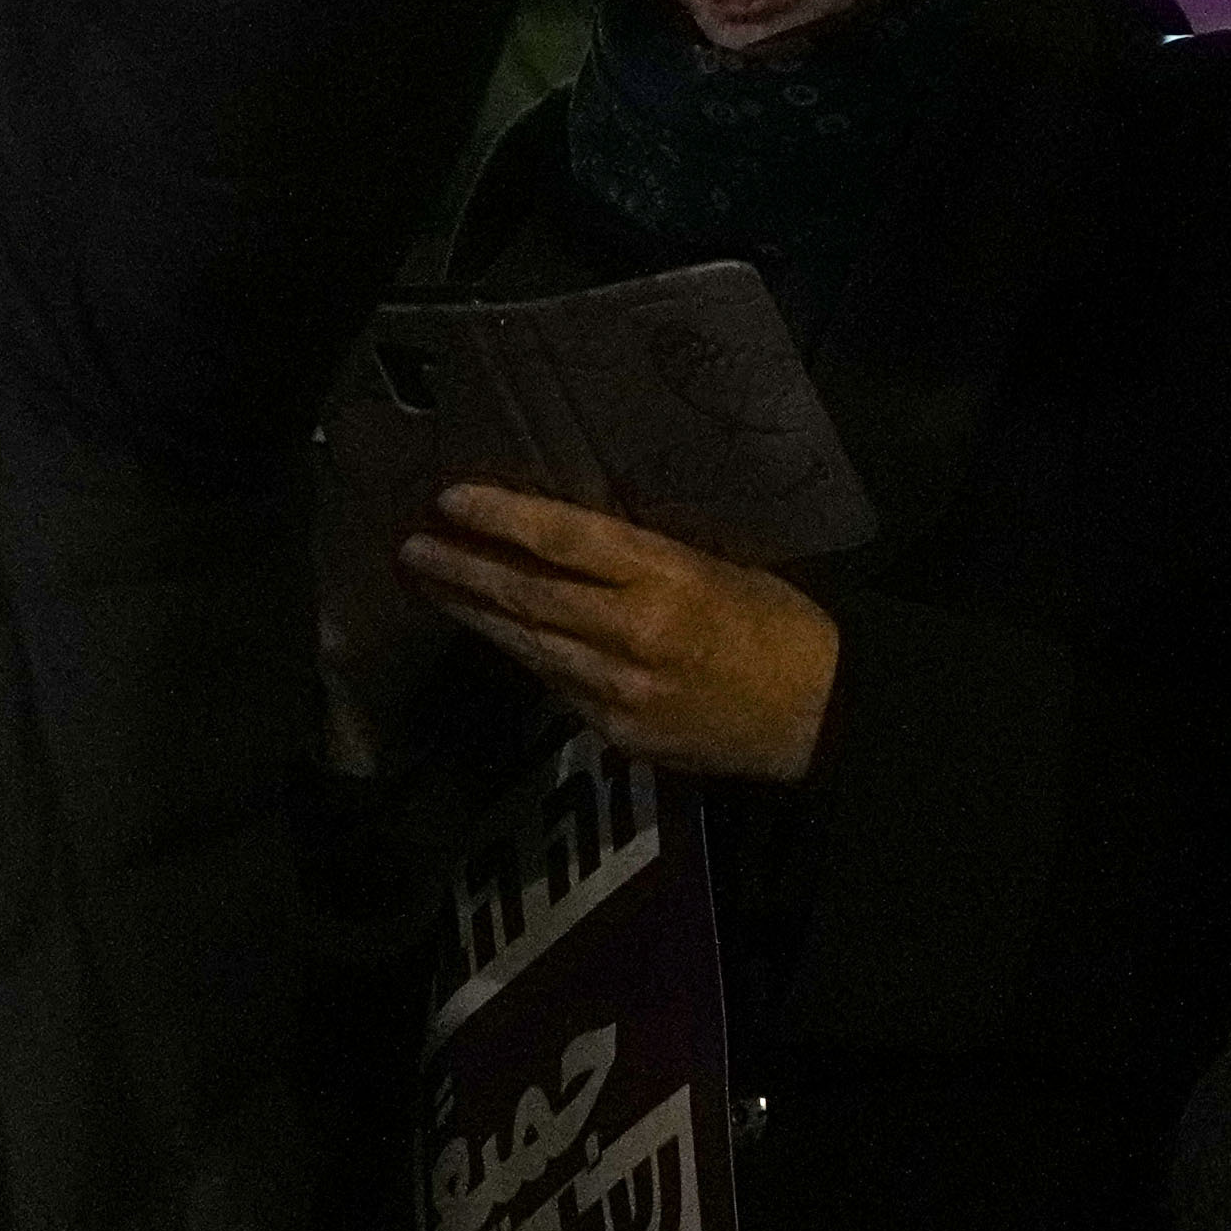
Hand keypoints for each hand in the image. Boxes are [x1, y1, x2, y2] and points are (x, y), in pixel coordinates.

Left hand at [399, 484, 845, 781]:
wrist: (816, 715)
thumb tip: (573, 539)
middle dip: (465, 569)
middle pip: (530, 596)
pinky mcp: (616, 733)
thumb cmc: (780, 623)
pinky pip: (556, 686)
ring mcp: (619, 690)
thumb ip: (647, 559)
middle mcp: (635, 634)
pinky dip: (522, 655)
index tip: (452, 497)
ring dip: (475, 614)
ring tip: (432, 585)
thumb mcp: (721, 566)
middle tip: (414, 546)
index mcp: (670, 578)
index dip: (503, 518)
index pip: (567, 540)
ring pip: (529, 645)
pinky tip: (495, 635)